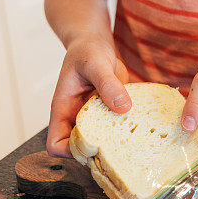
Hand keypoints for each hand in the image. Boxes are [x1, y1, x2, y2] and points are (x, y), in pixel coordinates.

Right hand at [47, 37, 130, 156]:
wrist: (96, 43)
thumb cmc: (86, 51)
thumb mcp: (95, 63)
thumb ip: (107, 84)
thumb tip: (122, 106)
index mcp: (63, 110)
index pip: (55, 145)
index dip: (70, 151)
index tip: (93, 146)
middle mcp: (77, 119)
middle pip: (80, 151)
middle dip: (98, 155)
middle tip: (121, 148)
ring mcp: (94, 120)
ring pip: (101, 145)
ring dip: (116, 146)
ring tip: (135, 140)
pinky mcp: (110, 116)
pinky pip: (117, 132)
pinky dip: (128, 133)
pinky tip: (142, 127)